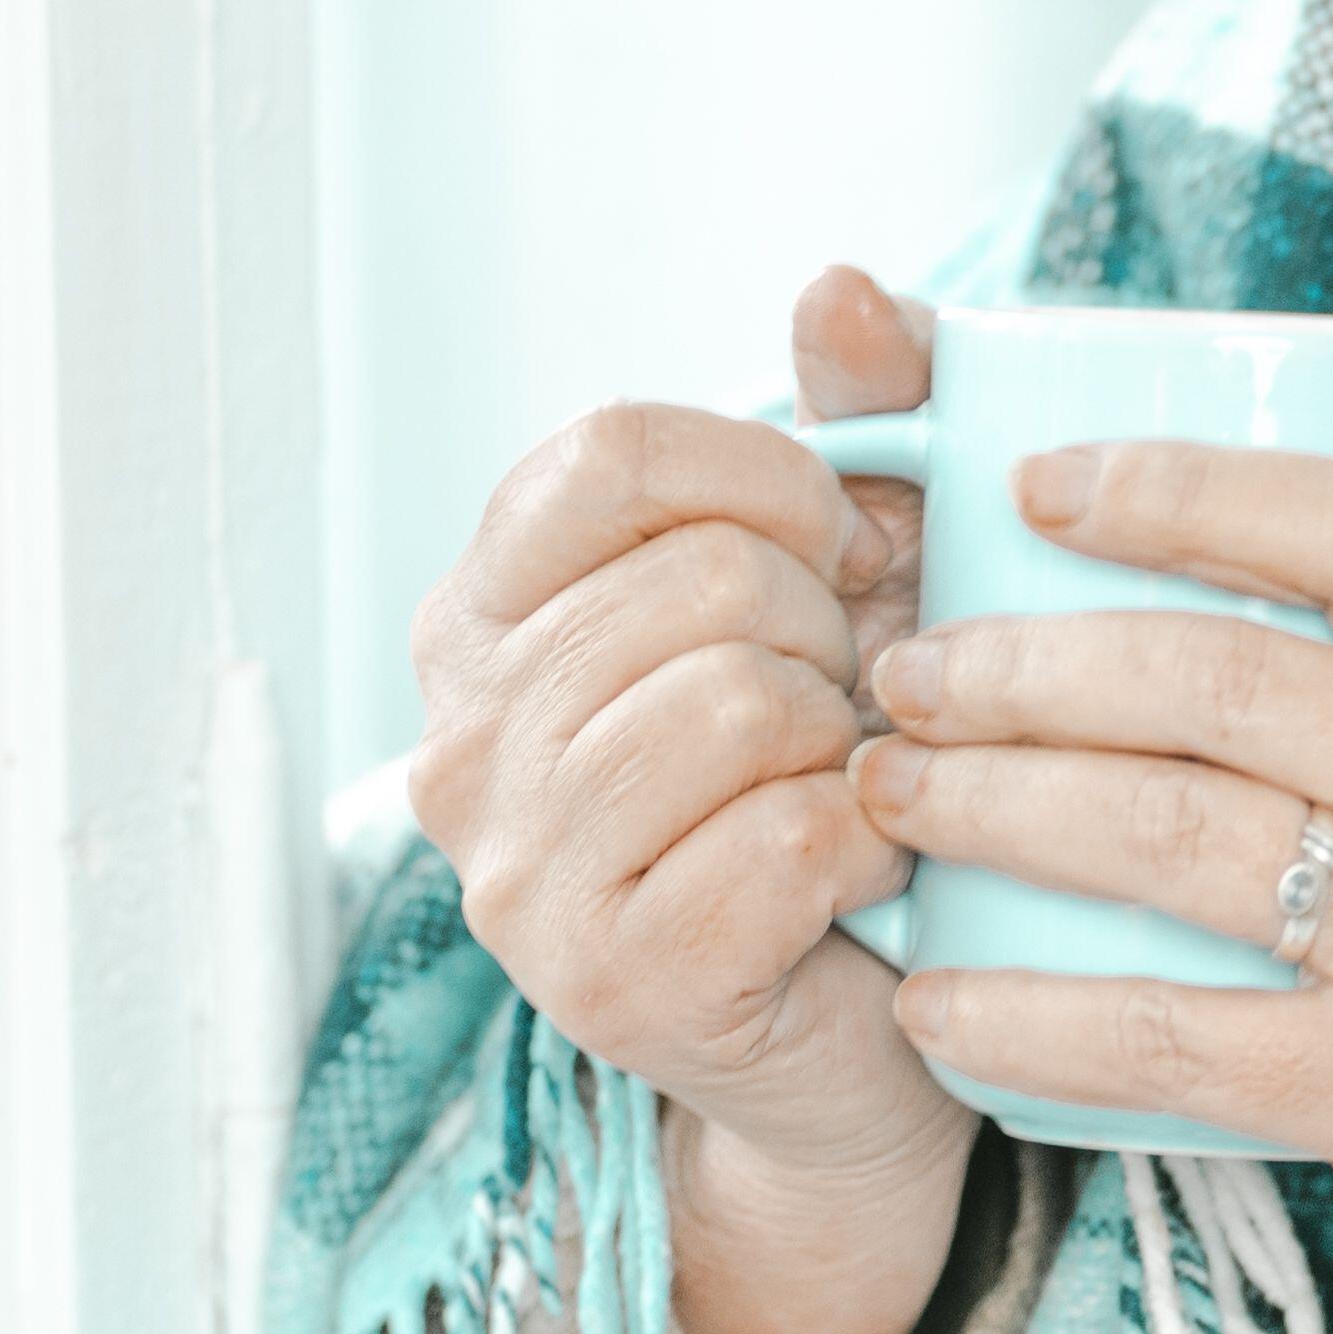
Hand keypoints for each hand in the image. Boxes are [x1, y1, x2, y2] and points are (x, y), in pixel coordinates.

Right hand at [406, 267, 974, 1333]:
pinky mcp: (614, 983)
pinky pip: (791, 837)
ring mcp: (519, 873)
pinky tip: (862, 873)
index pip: (614, 449)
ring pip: (747, 700)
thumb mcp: (836, 575)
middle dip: (833, 628)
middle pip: (705, 576)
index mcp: (482, 615)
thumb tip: (842, 288)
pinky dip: (871, 845)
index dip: (772, 475)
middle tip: (847, 703)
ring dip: (850, 739)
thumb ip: (849, 413)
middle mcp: (461, 739)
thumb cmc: (827, 779)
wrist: (849, 1045)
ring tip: (845, 782)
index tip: (841, 547)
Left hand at [851, 441, 1332, 1333]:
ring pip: (1169, 831)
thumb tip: (1239, 588)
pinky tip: (936, 1005)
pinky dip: (1028, 1017)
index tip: (1046, 485)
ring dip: (995, 804)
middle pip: (1221, 677)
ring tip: (891, 793)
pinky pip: (1165, 1034)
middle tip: (913, 666)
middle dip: (1029, 661)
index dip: (1181, 489)